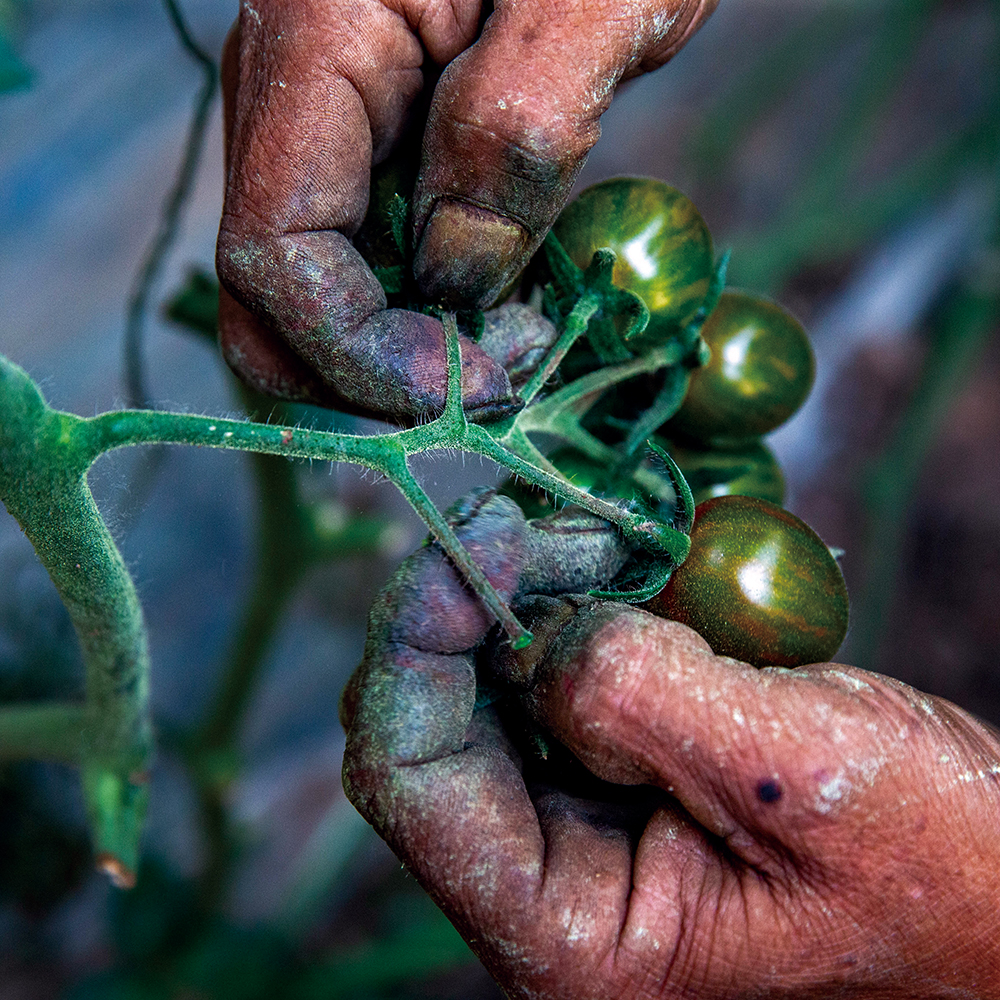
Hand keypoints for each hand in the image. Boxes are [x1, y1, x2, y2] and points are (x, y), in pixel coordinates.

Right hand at [215, 0, 717, 420]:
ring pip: (316, 290)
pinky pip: (364, 257)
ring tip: (515, 335)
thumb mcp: (588, 2)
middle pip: (270, 295)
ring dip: (405, 345)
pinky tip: (500, 297)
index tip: (477, 384)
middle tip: (492, 377)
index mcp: (316, 41)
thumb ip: (511, 140)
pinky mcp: (368, 145)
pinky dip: (424, 308)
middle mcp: (291, 92)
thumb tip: (453, 278)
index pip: (275, 255)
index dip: (362, 352)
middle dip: (371, 368)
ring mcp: (323, 122)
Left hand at [341, 491, 999, 998]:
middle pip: (425, 724)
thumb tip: (545, 626)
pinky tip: (614, 560)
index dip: (417, 643)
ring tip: (594, 533)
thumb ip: (646, 700)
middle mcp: (546, 882)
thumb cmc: (936, 865)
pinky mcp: (609, 767)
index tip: (484, 533)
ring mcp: (572, 820)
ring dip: (517, 592)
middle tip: (541, 517)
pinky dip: (564, 600)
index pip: (407, 781)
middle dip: (466, 603)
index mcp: (569, 936)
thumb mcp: (798, 780)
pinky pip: (544, 670)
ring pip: (477, 687)